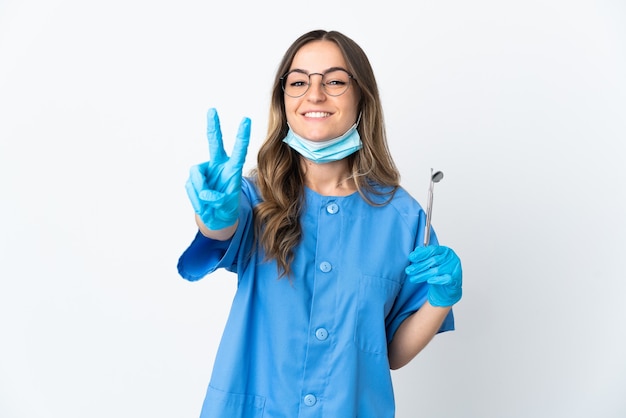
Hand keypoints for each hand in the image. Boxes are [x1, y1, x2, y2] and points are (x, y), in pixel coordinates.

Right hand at [185, 108, 250, 229]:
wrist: (214, 217)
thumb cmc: (225, 208)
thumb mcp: (226, 205)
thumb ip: (217, 198)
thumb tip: (206, 194)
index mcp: (232, 168)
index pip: (239, 150)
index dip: (242, 136)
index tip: (246, 120)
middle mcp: (218, 165)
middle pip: (215, 143)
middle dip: (213, 126)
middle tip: (212, 110)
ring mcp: (204, 170)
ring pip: (197, 176)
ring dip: (201, 193)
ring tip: (208, 205)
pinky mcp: (192, 178)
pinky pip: (191, 186)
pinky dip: (195, 199)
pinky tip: (202, 206)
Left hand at [405, 246, 461, 306]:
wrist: (449, 289)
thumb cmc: (441, 273)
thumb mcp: (431, 263)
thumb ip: (425, 256)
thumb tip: (416, 251)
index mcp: (445, 251)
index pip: (433, 250)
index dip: (421, 253)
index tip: (411, 257)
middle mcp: (451, 259)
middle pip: (434, 260)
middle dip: (419, 266)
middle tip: (409, 270)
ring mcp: (454, 269)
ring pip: (437, 270)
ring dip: (423, 275)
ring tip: (413, 278)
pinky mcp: (456, 280)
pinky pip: (446, 279)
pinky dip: (437, 280)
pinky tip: (429, 281)